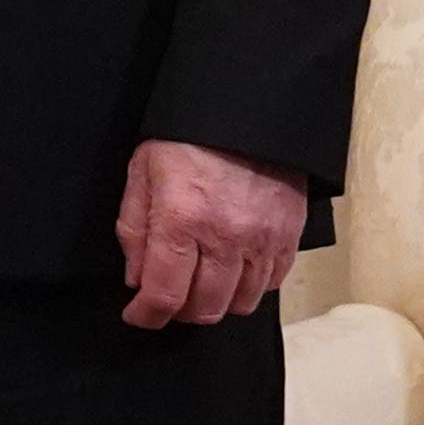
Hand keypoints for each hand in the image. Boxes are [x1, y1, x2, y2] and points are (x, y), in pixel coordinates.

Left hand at [115, 139, 303, 330]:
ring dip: (217, 301)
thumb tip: (137, 278)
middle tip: (171, 295)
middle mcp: (225, 235)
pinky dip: (251, 285)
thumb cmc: (188, 137)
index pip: (164, 294)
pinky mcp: (289, 233)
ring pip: (241, 303)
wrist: (246, 109)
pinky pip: (272, 283)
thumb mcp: (143, 172)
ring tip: (203, 282)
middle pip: (205, 309)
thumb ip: (135, 229)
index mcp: (182, 218)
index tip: (139, 315)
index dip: (147, 315)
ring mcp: (262, 237)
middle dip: (181, 311)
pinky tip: (234, 269)